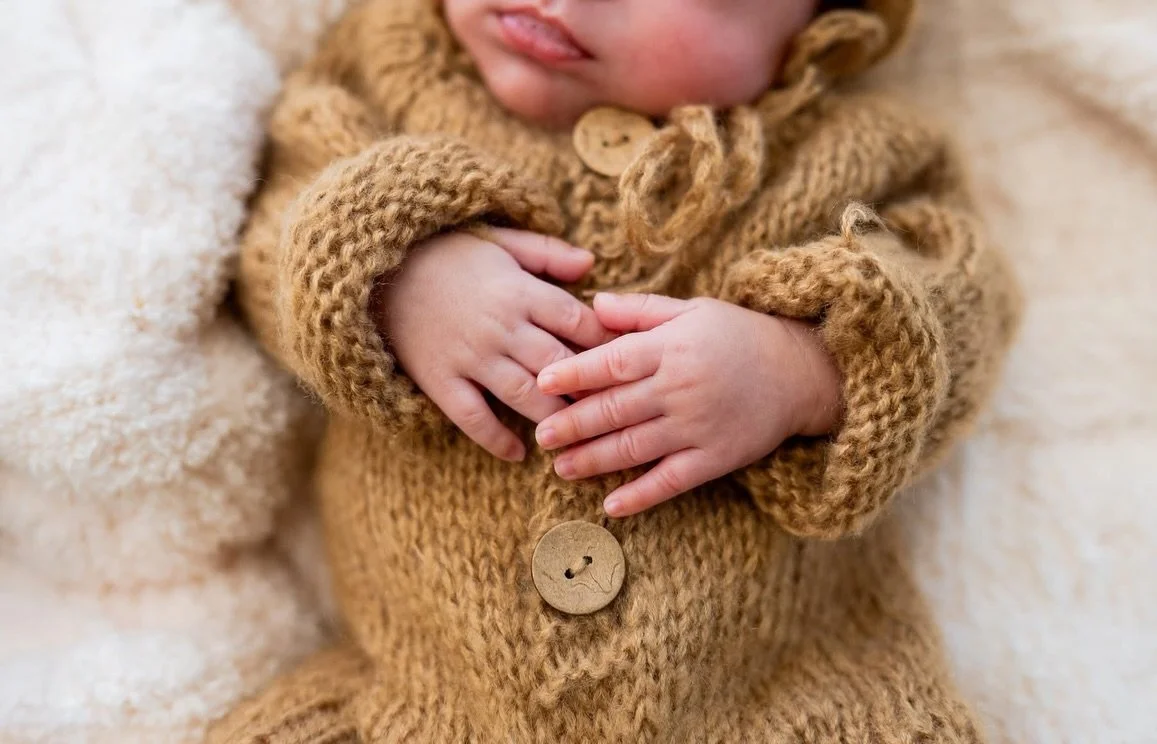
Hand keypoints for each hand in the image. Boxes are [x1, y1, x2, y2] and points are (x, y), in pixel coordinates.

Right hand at [376, 228, 613, 461]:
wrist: (378, 270)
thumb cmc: (448, 254)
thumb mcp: (501, 242)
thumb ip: (547, 253)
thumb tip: (591, 266)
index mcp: (520, 291)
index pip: (578, 321)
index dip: (607, 344)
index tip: (629, 363)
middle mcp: (500, 327)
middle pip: (558, 364)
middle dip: (590, 390)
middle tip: (617, 413)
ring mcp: (470, 357)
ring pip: (523, 395)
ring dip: (553, 419)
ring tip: (576, 439)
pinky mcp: (441, 380)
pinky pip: (472, 417)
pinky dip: (495, 439)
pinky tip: (518, 454)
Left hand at [535, 294, 842, 515]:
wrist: (799, 371)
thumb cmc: (738, 335)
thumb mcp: (691, 310)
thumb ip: (640, 311)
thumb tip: (592, 305)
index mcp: (671, 347)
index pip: (612, 361)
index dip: (574, 373)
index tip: (541, 382)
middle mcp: (680, 388)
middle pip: (615, 409)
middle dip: (572, 424)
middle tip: (540, 435)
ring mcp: (697, 426)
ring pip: (634, 447)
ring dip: (593, 460)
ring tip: (561, 468)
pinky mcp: (715, 458)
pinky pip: (671, 481)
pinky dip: (641, 496)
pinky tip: (611, 506)